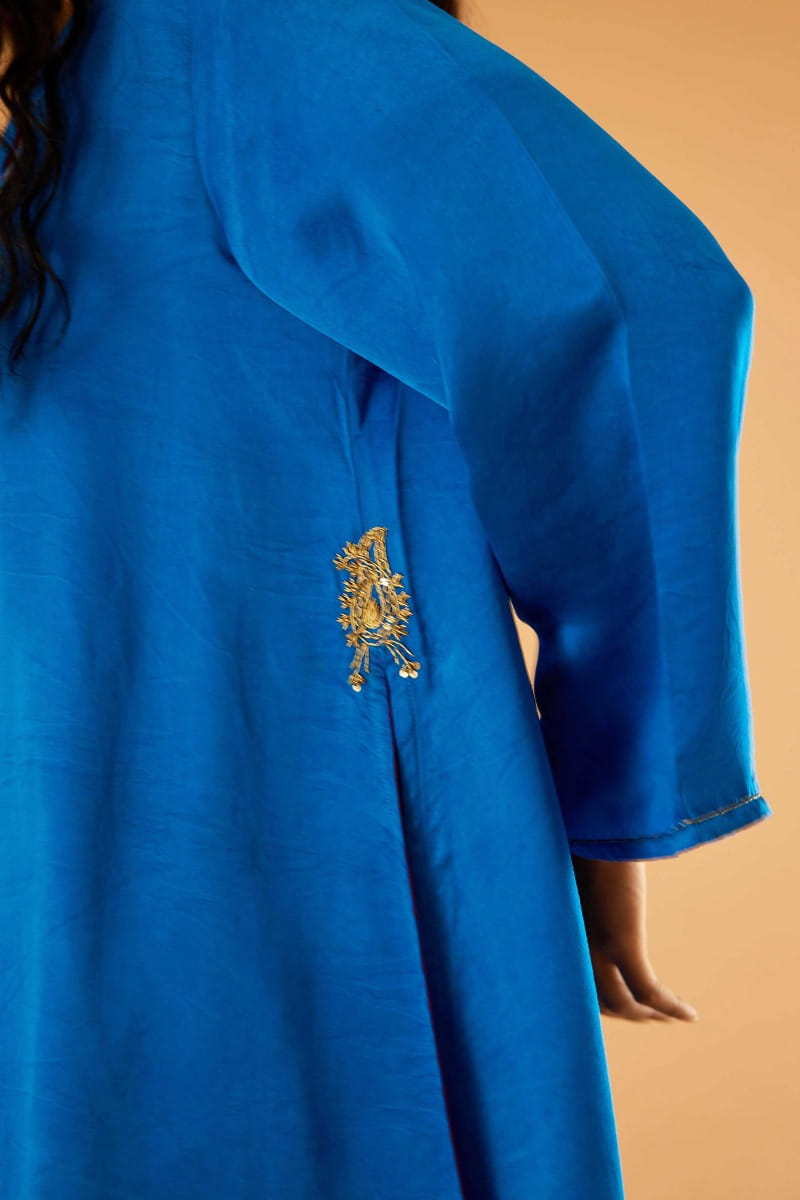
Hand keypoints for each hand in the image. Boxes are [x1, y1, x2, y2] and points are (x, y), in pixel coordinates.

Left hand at [570, 854, 698, 1021]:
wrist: (594, 822)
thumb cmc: (583, 840)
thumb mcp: (578, 873)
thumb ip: (581, 892)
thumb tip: (593, 888)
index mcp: (559, 933)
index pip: (574, 983)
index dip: (598, 999)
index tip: (619, 1006)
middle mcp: (573, 946)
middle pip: (600, 1001)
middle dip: (626, 1013)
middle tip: (650, 1017)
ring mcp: (596, 947)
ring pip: (625, 1003)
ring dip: (649, 1015)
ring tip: (669, 1017)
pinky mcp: (622, 942)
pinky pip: (649, 990)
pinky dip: (670, 1007)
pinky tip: (689, 1014)